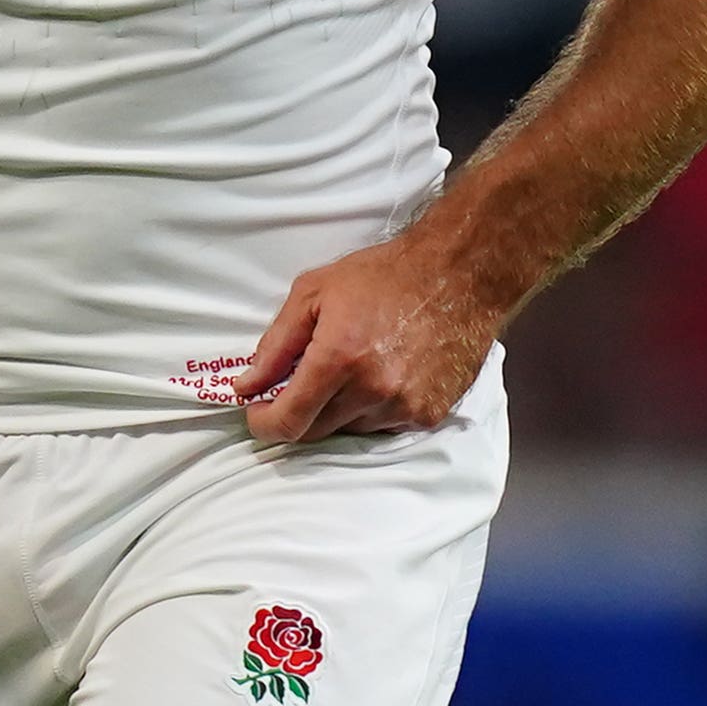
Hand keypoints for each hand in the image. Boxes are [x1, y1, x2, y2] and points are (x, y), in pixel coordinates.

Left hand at [236, 229, 500, 442]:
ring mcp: (404, 405)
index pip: (287, 422)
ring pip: (351, 429)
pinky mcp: (430, 412)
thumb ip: (275, 344)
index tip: (258, 410)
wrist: (460, 273)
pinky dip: (376, 408)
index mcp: (338, 359)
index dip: (263, 423)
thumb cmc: (384, 275)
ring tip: (353, 368)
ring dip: (341, 409)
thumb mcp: (315, 293)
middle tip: (302, 382)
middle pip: (315, 432)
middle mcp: (372, 390)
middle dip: (299, 413)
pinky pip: (386, 426)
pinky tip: (384, 373)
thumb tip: (246, 386)